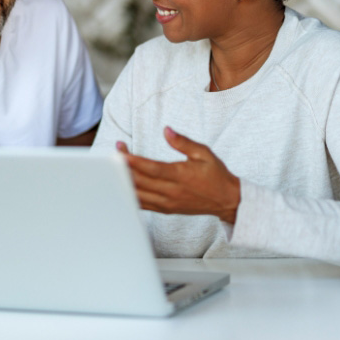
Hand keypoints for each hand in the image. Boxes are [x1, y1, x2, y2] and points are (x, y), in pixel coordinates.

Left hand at [117, 126, 240, 223]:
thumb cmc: (215, 174)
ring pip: (138, 194)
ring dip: (123, 181)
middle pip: (140, 181)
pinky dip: (130, 195)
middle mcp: (171, 192)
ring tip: (113, 167)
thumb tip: (166, 130)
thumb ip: (183, 142)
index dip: (134, 161)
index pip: (152, 169)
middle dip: (124, 167)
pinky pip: (142, 204)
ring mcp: (167, 203)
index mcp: (180, 176)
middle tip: (113, 153)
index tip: (120, 152)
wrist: (226, 200)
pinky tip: (121, 184)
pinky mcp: (165, 210)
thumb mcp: (204, 153)